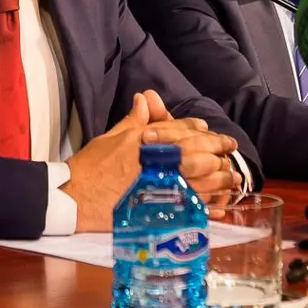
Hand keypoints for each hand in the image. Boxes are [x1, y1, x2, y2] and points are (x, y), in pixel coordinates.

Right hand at [65, 92, 239, 229]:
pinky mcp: (162, 209)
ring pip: (204, 180)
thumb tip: (145, 99)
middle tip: (230, 151)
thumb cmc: (90, 166)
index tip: (209, 131)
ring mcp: (162, 186)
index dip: (199, 130)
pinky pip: (194, 207)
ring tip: (233, 178)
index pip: (182, 130)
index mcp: (148, 140)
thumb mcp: (112, 137)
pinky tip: (220, 204)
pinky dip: (211, 205)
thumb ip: (134, 119)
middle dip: (218, 151)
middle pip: (200, 153)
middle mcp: (158, 160)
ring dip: (222, 178)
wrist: (75, 197)